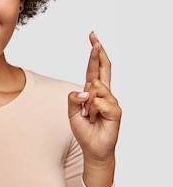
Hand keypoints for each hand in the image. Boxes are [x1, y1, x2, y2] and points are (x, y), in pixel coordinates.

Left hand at [68, 32, 120, 186]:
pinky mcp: (115, 111)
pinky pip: (98, 102)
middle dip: (98, 53)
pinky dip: (91, 110)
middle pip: (103, 69)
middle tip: (95, 38)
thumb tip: (84, 90)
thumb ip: (73, 99)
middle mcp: (104, 93)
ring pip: (95, 88)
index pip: (94, 69)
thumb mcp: (71, 112)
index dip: (94, 54)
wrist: (93, 148)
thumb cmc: (84, 129)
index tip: (93, 38)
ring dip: (86, 103)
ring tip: (88, 116)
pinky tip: (93, 118)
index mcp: (93, 91)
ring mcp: (111, 101)